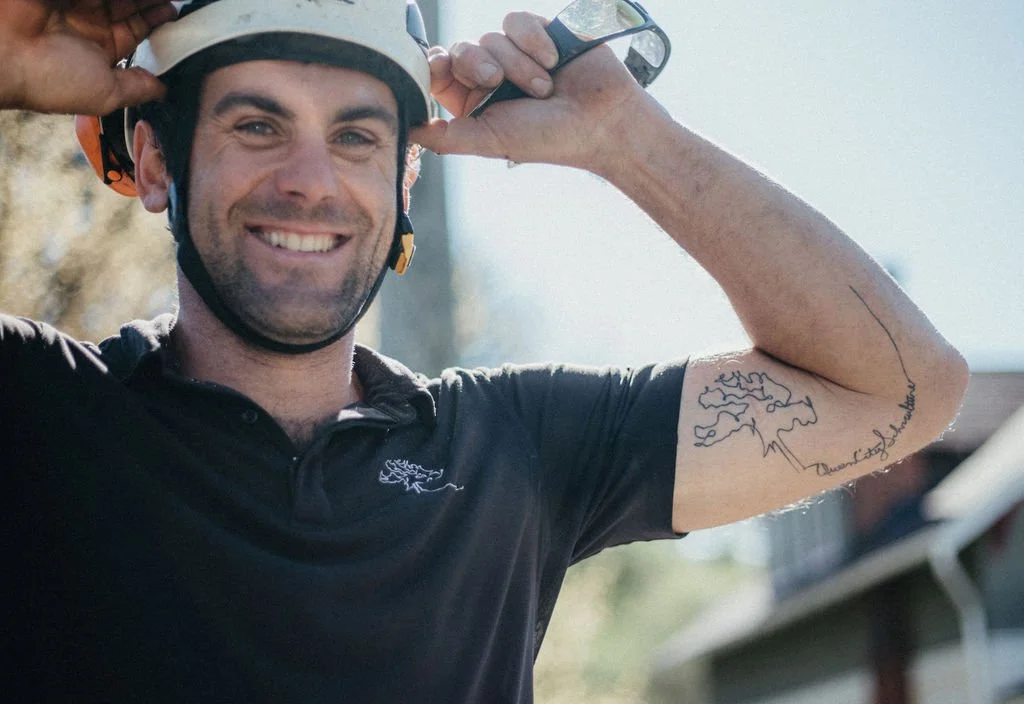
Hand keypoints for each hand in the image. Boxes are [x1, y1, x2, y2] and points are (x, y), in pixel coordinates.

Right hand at [0, 0, 175, 114]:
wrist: (5, 53)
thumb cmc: (51, 79)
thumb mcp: (106, 93)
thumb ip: (137, 89)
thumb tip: (164, 92)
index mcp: (99, 49)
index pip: (135, 30)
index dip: (156, 20)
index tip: (175, 13)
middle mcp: (88, 23)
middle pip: (130, 5)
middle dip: (153, 1)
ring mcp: (75, 3)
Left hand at [410, 11, 647, 171]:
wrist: (603, 121)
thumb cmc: (548, 138)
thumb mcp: (490, 140)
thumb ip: (447, 136)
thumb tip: (408, 130)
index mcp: (473, 102)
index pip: (438, 73)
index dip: (434, 67)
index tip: (441, 70)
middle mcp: (491, 75)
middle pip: (460, 50)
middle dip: (479, 65)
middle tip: (500, 85)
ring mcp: (514, 52)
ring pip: (490, 35)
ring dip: (517, 63)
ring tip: (544, 87)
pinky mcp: (538, 32)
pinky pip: (515, 20)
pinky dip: (533, 41)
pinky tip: (554, 61)